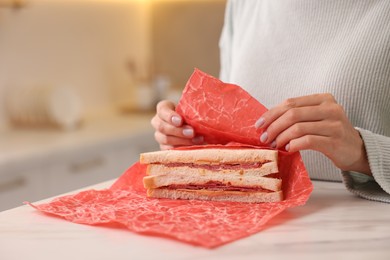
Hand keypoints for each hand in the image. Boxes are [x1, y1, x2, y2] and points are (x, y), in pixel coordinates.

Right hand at [151, 100, 203, 149]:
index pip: (162, 110)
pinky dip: (181, 148)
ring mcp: (159, 136)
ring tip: (197, 140)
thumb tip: (203, 115)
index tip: (180, 121)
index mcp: (163, 109)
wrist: (194, 128)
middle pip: (162, 127)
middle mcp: (158, 122)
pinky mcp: (164, 147)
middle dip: (178, 130)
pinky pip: (169, 150)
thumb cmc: (193, 115)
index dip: (170, 116)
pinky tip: (193, 147)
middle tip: (192, 132)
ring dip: (182, 140)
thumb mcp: (192, 110)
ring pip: (165, 139)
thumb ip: (193, 111)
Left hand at [255, 93, 370, 174]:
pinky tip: (288, 149)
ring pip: (298, 128)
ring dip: (281, 137)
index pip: (291, 103)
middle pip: (292, 114)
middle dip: (273, 126)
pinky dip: (293, 144)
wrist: (356, 150)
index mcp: (323, 99)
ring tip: (274, 145)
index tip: (259, 124)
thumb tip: (267, 121)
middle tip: (264, 138)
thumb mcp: (317, 118)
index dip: (272, 113)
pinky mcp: (334, 141)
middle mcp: (330, 108)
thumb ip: (298, 115)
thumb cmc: (330, 133)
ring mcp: (334, 124)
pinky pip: (307, 141)